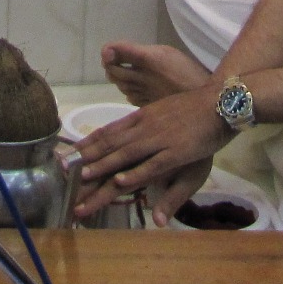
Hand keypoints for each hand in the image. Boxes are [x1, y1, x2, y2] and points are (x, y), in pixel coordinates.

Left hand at [70, 85, 224, 219]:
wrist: (219, 103)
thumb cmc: (192, 110)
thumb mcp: (163, 116)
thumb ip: (145, 128)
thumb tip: (130, 136)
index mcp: (139, 118)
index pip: (106, 132)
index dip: (86, 145)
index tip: (67, 155)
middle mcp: (143, 127)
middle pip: (109, 146)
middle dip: (85, 160)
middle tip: (63, 172)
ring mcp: (158, 139)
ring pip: (124, 156)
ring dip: (102, 168)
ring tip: (81, 179)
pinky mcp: (175, 152)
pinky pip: (152, 165)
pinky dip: (135, 173)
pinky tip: (120, 180)